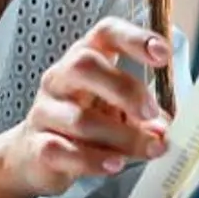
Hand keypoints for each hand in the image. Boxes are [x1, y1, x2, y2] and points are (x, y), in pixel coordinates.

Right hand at [0, 18, 172, 197]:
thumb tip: (163, 131)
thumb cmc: (84, 123)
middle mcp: (60, 78)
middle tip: (151, 113)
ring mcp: (44, 111)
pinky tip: (115, 164)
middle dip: (124, 89)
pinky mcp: (37, 146)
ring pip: (80, 118)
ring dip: (122, 136)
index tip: (162, 54)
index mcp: (85, 59)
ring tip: (149, 149)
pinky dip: (94, 160)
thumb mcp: (116, 111)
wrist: (35, 157)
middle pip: (84, 65)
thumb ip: (142, 116)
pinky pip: (64, 150)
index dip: (135, 38)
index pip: (106, 33)